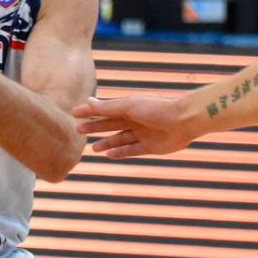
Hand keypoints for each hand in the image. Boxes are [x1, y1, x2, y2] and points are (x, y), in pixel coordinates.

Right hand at [73, 95, 195, 158]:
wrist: (183, 121)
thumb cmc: (155, 109)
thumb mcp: (128, 107)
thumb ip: (107, 108)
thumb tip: (87, 101)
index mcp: (129, 106)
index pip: (105, 109)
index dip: (90, 111)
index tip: (75, 114)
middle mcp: (135, 119)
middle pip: (111, 124)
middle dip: (95, 127)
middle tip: (79, 130)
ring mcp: (142, 133)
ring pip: (120, 139)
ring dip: (106, 142)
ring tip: (92, 148)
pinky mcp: (150, 146)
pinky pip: (132, 150)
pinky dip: (121, 153)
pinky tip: (109, 155)